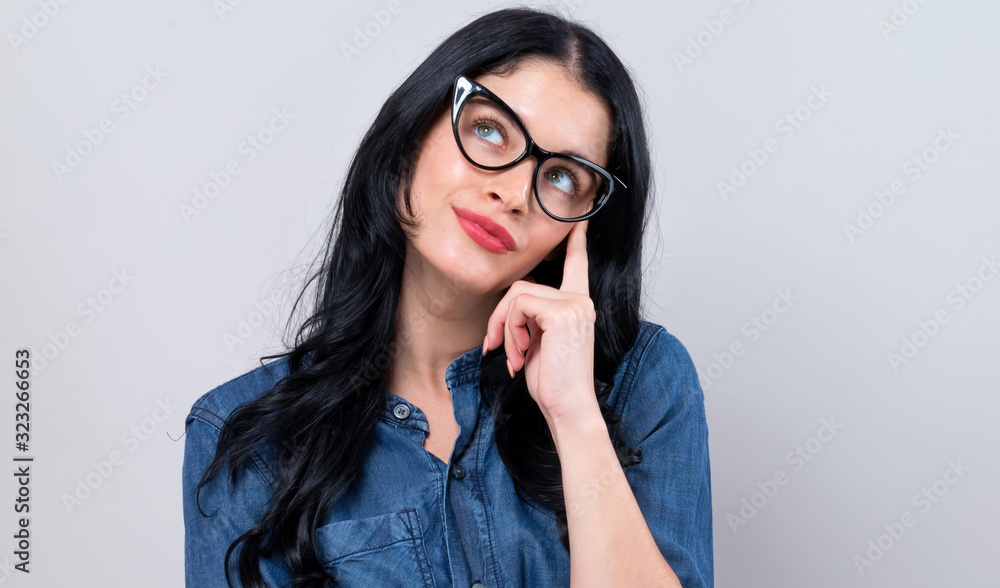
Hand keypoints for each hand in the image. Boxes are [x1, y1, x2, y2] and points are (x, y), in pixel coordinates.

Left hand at [483, 218, 598, 424]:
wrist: (568, 408)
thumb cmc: (553, 383)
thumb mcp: (539, 343)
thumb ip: (531, 319)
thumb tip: (511, 309)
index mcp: (578, 305)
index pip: (577, 265)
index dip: (575, 242)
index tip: (577, 220)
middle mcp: (579, 301)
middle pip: (523, 286)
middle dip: (500, 317)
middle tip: (495, 347)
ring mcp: (573, 304)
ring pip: (517, 295)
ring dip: (504, 327)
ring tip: (512, 356)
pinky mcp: (561, 312)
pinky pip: (518, 306)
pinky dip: (509, 330)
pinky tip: (519, 354)